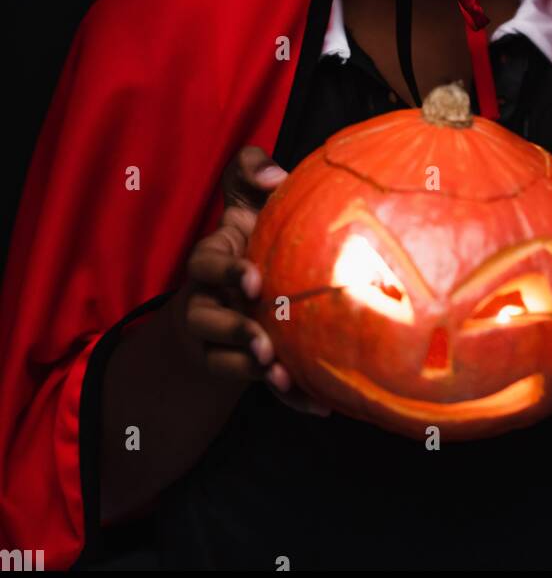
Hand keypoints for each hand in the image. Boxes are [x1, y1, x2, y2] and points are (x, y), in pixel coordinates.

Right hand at [176, 145, 330, 416]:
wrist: (238, 285)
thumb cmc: (249, 232)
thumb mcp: (245, 197)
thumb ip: (251, 172)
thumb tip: (275, 175)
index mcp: (213, 259)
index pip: (206, 265)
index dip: (225, 273)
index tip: (252, 281)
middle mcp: (210, 300)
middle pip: (206, 320)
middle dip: (231, 332)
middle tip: (260, 341)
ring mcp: (221, 337)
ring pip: (224, 358)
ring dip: (249, 368)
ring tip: (279, 374)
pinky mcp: (243, 363)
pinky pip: (260, 385)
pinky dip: (288, 397)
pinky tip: (319, 405)